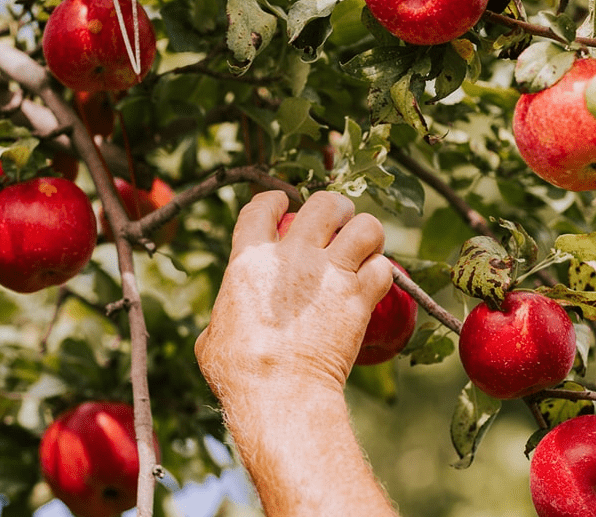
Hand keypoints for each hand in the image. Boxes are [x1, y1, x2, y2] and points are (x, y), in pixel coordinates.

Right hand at [195, 190, 393, 394]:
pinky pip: (383, 267)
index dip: (274, 200)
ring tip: (364, 245)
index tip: (283, 203)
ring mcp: (329, 274)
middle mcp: (292, 257)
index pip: (262, 207)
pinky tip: (374, 281)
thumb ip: (224, 317)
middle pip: (324, 204)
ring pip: (364, 226)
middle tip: (338, 221)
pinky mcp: (358, 297)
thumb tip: (225, 324)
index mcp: (249, 260)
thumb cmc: (238, 373)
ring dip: (367, 232)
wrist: (280, 395)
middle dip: (336, 207)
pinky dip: (381, 272)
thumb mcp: (213, 338)